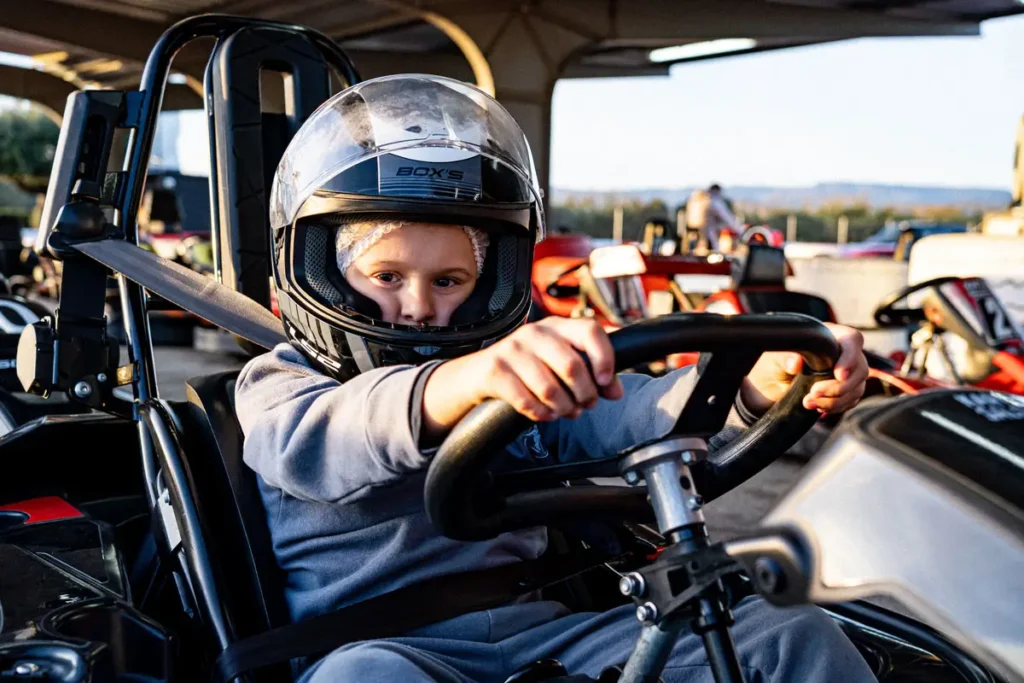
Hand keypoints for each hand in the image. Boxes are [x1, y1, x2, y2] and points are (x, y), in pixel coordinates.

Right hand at [421, 318, 624, 443]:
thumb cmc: (527, 370)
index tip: (606, 382)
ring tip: (564, 412)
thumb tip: (616, 391)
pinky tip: (544, 415)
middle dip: (584, 394)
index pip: (590, 330)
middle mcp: (534, 332)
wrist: (477, 374)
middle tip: (585, 405)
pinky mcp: (494, 370)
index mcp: (556, 326)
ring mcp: (512, 349)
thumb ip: (591, 374)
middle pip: (572, 365)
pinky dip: (540, 413)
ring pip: (550, 388)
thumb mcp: (557, 363)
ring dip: (563, 408)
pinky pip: (526, 400)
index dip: (604, 357)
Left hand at [740, 322, 867, 415]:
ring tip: (808, 402)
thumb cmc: (771, 364)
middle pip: (860, 368)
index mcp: (828, 336)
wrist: (767, 386)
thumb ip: (783, 357)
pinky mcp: (842, 390)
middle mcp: (840, 352)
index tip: (838, 374)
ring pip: (857, 387)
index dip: (850, 357)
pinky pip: (850, 400)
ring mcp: (844, 372)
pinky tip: (816, 407)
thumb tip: (795, 363)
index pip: (852, 339)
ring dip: (835, 400)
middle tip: (813, 392)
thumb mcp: (772, 359)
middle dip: (838, 386)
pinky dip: (835, 407)